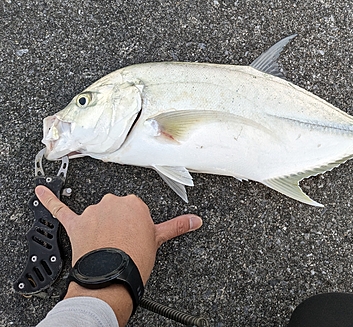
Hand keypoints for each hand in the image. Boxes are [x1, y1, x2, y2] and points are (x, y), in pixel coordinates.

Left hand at [34, 185, 202, 325]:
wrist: (112, 277)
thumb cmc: (135, 258)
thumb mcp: (158, 239)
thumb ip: (178, 225)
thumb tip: (196, 220)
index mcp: (134, 203)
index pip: (134, 208)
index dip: (134, 224)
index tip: (135, 235)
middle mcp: (113, 203)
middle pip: (115, 208)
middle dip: (117, 222)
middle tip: (122, 242)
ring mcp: (94, 212)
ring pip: (95, 213)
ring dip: (98, 225)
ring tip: (104, 245)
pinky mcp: (76, 224)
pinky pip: (60, 209)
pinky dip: (49, 200)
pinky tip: (41, 191)